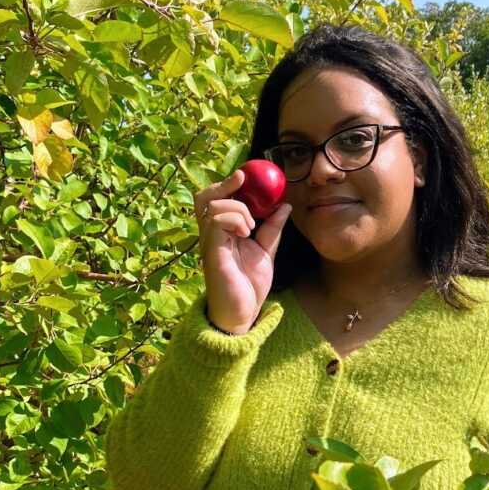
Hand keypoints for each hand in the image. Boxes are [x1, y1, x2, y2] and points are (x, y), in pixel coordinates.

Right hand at [194, 168, 292, 333]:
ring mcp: (210, 243)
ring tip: (251, 225)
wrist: (242, 313)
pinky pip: (216, 222)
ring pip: (211, 206)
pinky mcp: (212, 252)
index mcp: (222, 232)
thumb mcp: (266, 251)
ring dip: (236, 208)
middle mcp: (211, 234)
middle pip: (203, 198)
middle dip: (222, 184)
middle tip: (242, 180)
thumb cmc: (249, 285)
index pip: (216, 199)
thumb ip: (272, 229)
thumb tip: (284, 205)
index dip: (228, 184)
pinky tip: (247, 232)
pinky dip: (234, 219)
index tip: (247, 175)